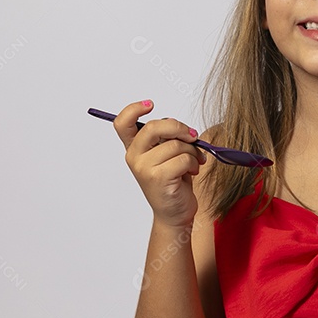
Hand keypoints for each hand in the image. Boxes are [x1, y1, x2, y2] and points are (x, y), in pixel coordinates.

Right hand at [114, 99, 207, 228]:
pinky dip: (194, 163)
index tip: (150, 104)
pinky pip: (183, 159)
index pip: (123, 123)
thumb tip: (180, 127)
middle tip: (192, 136)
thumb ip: (167, 137)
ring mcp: (144, 168)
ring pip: (175, 144)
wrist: (175, 213)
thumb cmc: (174, 181)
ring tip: (195, 162)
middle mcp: (134, 157)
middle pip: (154, 127)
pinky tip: (193, 171)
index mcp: (134, 148)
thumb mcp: (168, 154)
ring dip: (193, 152)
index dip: (134, 109)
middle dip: (179, 128)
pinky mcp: (158, 178)